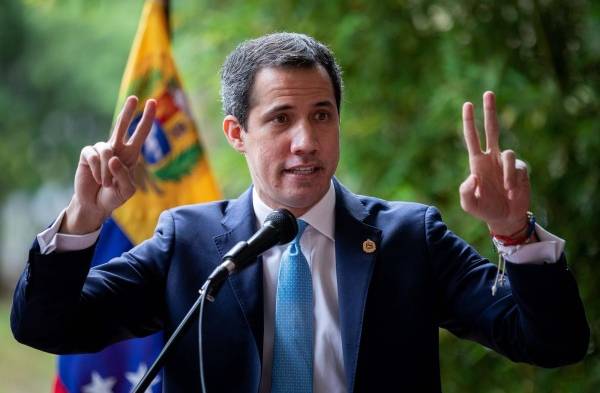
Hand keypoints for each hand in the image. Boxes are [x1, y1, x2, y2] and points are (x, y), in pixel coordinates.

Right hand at [61, 96, 155, 233]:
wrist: (95, 204)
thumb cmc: (114, 196)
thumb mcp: (127, 191)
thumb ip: (124, 176)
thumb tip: (113, 158)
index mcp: (131, 155)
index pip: (140, 134)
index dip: (147, 119)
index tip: (153, 103)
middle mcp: (116, 149)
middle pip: (122, 125)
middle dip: (128, 111)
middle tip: (134, 98)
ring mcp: (101, 150)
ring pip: (107, 151)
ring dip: (107, 171)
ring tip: (106, 184)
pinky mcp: (87, 154)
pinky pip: (94, 156)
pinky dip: (97, 170)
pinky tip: (96, 179)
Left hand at [459, 91, 529, 236]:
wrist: (505, 218)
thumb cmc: (485, 210)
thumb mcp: (469, 204)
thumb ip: (465, 191)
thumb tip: (472, 175)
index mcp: (477, 162)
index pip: (472, 138)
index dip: (469, 122)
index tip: (467, 104)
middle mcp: (492, 158)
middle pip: (492, 129)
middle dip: (489, 111)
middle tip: (488, 93)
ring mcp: (507, 162)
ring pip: (508, 154)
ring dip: (506, 174)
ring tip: (506, 190)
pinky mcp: (520, 169)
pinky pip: (517, 168)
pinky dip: (514, 180)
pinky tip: (513, 191)